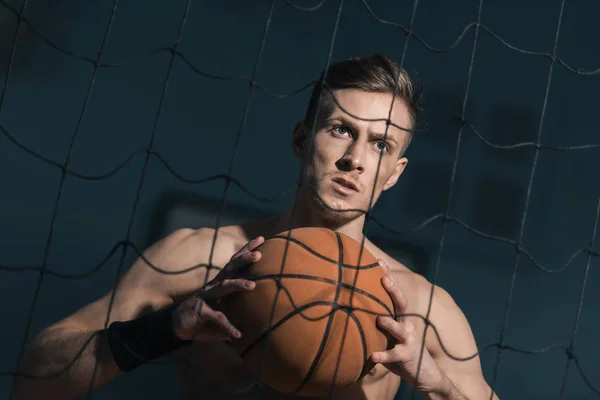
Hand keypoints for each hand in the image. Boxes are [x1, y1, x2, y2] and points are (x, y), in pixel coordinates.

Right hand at [172, 236, 264, 341]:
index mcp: (221, 282)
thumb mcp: (224, 309)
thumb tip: (261, 313)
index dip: (246, 250)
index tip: (261, 238)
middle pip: (231, 268)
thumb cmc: (204, 315)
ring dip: (238, 284)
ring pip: (224, 287)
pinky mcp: (201, 311)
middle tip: (259, 253)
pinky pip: (217, 317)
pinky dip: (228, 326)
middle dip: (244, 259)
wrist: (177, 325)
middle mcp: (214, 285)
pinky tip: (238, 334)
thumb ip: (239, 309)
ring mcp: (206, 296)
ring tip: (252, 285)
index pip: (235, 262)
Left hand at [370, 259, 450, 397]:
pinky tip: (372, 356)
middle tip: (384, 278)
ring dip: (389, 324)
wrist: (426, 376)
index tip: (379, 261)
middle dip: (394, 291)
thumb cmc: (402, 353)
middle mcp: (406, 326)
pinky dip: (383, 355)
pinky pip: (393, 355)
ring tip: (379, 318)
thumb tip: (351, 312)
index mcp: (401, 319)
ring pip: (399, 329)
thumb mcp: (391, 337)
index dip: (388, 277)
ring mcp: (408, 341)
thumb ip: (377, 327)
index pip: (395, 295)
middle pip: (402, 304)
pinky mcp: (407, 357)